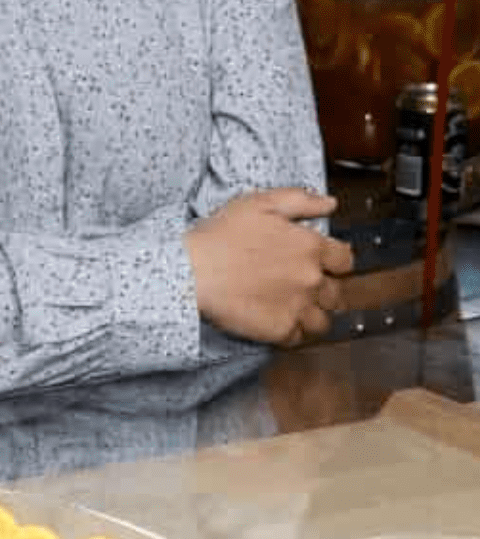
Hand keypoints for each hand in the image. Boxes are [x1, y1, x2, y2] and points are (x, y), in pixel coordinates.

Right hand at [185, 189, 353, 346]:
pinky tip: (274, 319)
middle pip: (337, 293)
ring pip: (323, 321)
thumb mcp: (259, 203)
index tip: (320, 262)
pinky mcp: (282, 330)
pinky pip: (299, 338)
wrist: (192, 270)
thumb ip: (300, 200)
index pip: (346, 260)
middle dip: (322, 290)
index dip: (334, 261)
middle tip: (299, 286)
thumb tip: (330, 203)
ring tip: (290, 308)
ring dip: (311, 314)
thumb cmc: (221, 235)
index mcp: (311, 247)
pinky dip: (291, 332)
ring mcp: (299, 307)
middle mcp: (312, 279)